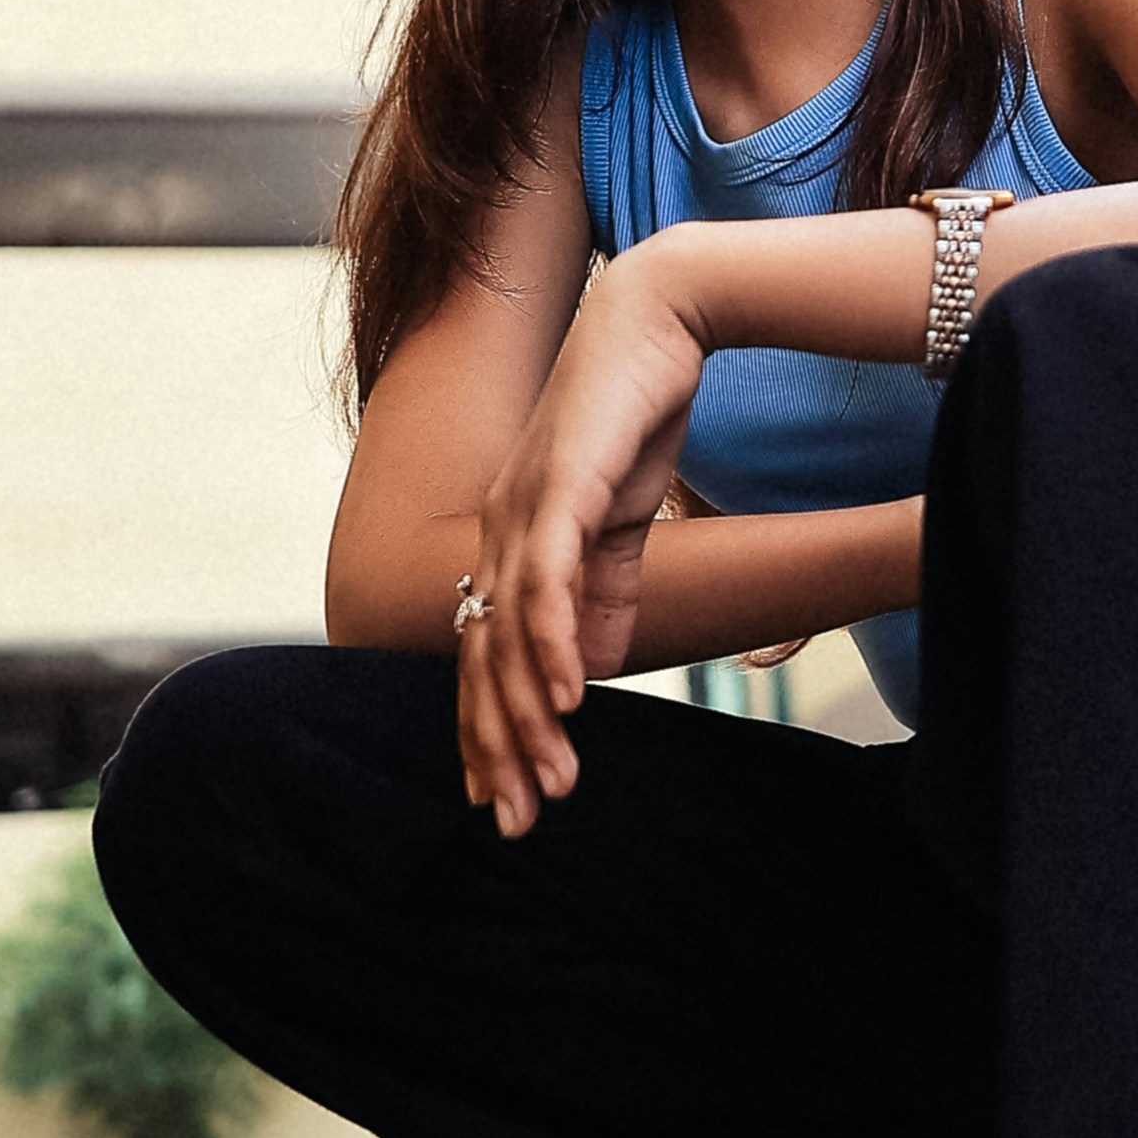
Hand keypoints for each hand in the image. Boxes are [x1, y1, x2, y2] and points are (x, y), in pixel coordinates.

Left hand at [458, 248, 708, 831]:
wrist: (657, 314)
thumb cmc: (636, 410)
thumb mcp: (625, 519)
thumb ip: (608, 588)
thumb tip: (591, 666)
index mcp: (512, 538)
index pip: (486, 654)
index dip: (491, 729)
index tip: (507, 797)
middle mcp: (500, 528)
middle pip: (481, 661)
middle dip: (497, 749)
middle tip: (515, 823)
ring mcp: (522, 507)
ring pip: (507, 634)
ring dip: (527, 716)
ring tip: (550, 782)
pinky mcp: (559, 487)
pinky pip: (547, 581)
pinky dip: (550, 642)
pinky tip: (569, 697)